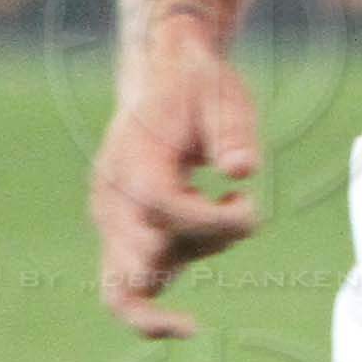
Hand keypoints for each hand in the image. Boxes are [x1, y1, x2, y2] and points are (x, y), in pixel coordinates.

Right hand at [88, 43, 263, 337]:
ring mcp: (111, 222)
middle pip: (134, 270)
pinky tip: (220, 241)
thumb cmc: (200, 90)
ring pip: (140, 280)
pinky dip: (177, 273)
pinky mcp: (123, 234)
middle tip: (242, 215)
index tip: (250, 206)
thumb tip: (243, 171)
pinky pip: (135, 281)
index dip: (212, 221)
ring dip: (198, 254)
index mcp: (132, 164)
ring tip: (233, 204)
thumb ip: (233, 134)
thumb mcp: (225, 98)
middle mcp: (111, 201)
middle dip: (199, 251)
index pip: (164, 211)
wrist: (164, 79)